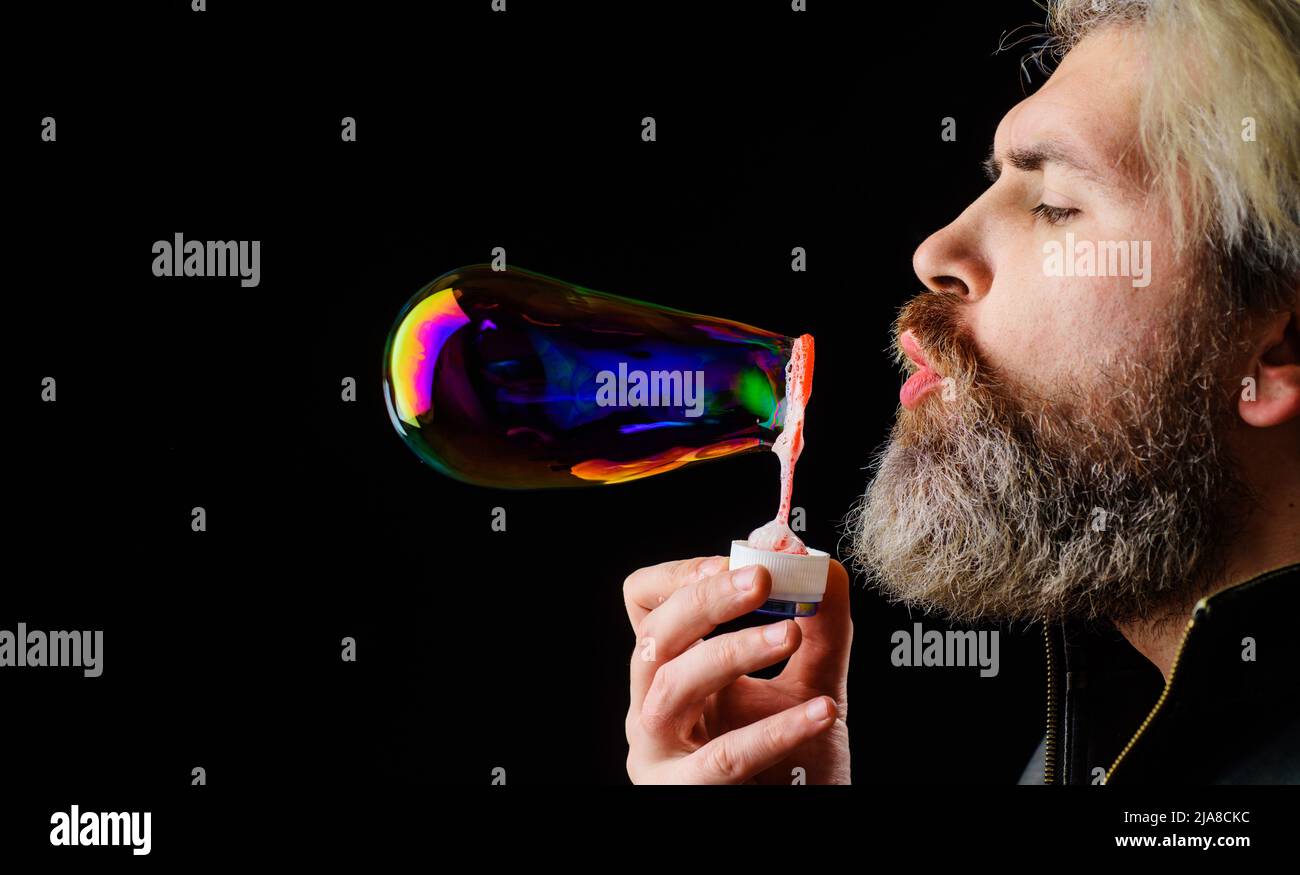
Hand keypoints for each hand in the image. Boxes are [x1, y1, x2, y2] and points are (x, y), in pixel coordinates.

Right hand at [623, 555, 851, 783]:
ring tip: (791, 635)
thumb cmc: (798, 765)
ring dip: (732, 651)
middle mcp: (654, 706)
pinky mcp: (683, 793)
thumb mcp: (814, 684)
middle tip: (762, 579)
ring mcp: (661, 753)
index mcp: (674, 670)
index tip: (734, 560)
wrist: (805, 817)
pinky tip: (820, 711)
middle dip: (705, 600)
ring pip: (672, 687)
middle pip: (652, 637)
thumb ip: (823, 627)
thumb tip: (827, 566)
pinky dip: (774, 731)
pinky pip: (724, 757)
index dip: (679, 576)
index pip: (646, 605)